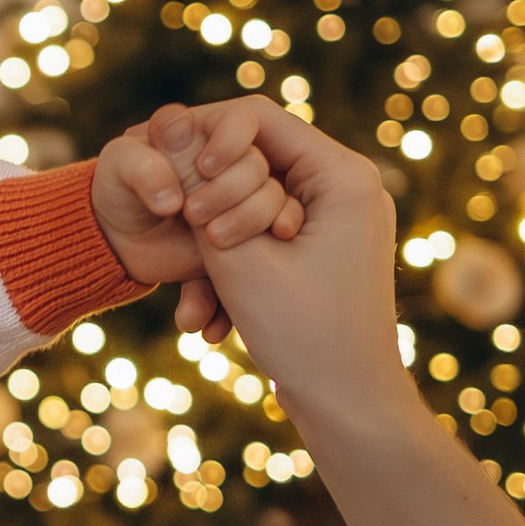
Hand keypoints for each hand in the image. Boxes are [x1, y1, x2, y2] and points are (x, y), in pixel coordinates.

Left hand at [90, 98, 303, 315]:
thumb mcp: (119, 170)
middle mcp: (240, 164)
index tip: (206, 168)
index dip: (234, 144)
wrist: (117, 242)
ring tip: (216, 282)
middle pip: (266, 176)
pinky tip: (210, 325)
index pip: (247, 121)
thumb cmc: (115, 190)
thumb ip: (142, 169)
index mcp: (213, 131)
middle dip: (242, 207)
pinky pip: (260, 265)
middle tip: (205, 231)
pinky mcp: (247, 244)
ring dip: (249, 255)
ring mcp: (247, 204)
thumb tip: (172, 196)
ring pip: (272, 222)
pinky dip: (234, 299)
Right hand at [177, 102, 410, 437]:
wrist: (350, 408)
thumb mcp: (237, 258)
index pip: (257, 118)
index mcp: (344, 176)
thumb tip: (174, 150)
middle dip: (213, 197)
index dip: (207, 138)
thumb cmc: (304, 335)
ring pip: (254, 201)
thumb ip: (203, 197)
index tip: (183, 180)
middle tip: (191, 230)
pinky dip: (237, 265)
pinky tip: (211, 321)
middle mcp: (349, 188)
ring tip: (200, 297)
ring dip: (218, 242)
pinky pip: (266, 236)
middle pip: (256, 156)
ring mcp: (339, 221)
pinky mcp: (325, 252)